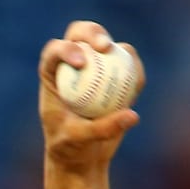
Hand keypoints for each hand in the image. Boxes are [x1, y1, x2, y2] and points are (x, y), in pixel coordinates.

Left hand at [37, 20, 144, 171]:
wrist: (82, 156)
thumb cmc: (70, 148)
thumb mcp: (78, 140)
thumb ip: (101, 129)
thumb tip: (133, 116)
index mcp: (51, 74)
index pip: (55, 51)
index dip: (66, 49)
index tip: (81, 63)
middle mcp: (71, 64)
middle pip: (80, 34)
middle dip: (93, 33)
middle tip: (105, 47)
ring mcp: (95, 66)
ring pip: (109, 45)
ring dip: (120, 50)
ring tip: (129, 68)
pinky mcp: (115, 74)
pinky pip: (128, 66)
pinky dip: (135, 72)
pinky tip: (138, 85)